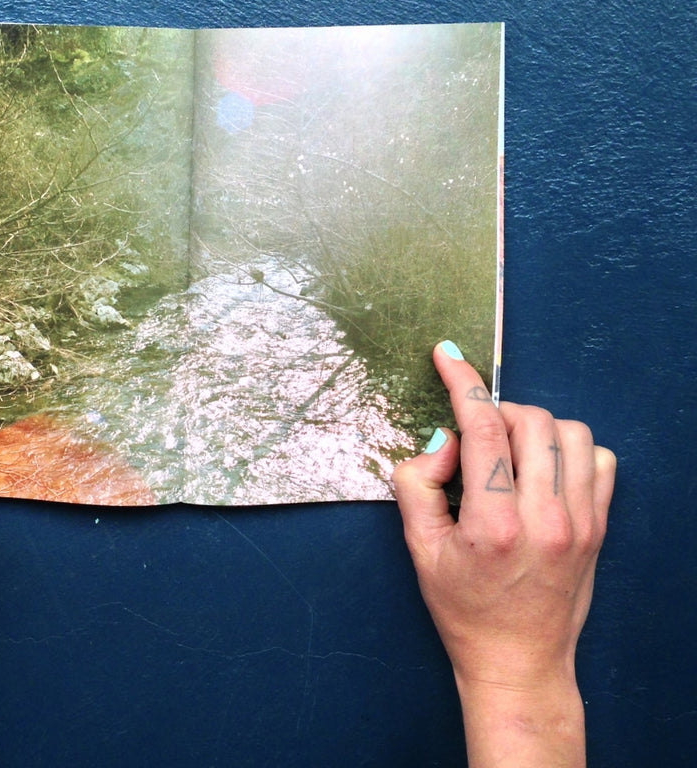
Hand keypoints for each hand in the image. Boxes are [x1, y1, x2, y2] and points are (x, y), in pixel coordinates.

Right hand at [392, 341, 615, 766]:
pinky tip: (545, 467)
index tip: (447, 355)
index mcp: (494, 523)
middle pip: (531, 420)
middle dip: (496, 411)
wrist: (518, 661)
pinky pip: (600, 459)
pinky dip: (572, 449)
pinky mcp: (599, 527)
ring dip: (535, 426)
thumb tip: (442, 441)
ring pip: (571, 432)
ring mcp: (581, 522)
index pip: (484, 428)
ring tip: (511, 450)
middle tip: (475, 436)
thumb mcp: (419, 548)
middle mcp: (546, 518)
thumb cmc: (463, 607)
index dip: (463, 382)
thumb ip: (417, 484)